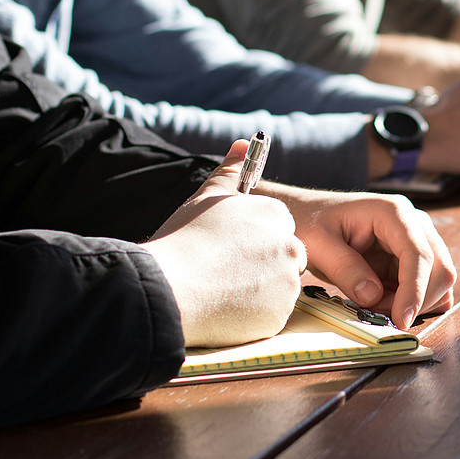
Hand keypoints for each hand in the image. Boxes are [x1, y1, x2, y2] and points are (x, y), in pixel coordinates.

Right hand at [142, 140, 306, 346]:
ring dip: (259, 290)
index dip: (254, 240)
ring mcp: (287, 283)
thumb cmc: (184, 240)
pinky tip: (225, 308)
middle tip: (226, 272)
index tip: (232, 249)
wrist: (169, 288)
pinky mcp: (280, 315)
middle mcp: (290, 246)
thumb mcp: (206, 197)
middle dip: (262, 265)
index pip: (278, 228)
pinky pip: (271, 314)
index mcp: (275, 215)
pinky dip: (254, 314)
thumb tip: (243, 143)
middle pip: (285, 257)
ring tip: (221, 289)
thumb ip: (230, 171)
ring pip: (279, 287)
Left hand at [259, 184, 456, 328]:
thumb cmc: (311, 222)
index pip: (418, 254)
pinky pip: (429, 286)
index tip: (400, 320)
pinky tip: (386, 302)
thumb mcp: (318, 244)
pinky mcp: (412, 258)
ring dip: (414, 303)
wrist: (308, 215)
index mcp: (393, 212)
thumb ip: (345, 269)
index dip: (414, 290)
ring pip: (439, 280)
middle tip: (378, 314)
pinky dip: (414, 302)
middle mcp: (414, 223)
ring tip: (375, 305)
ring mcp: (417, 239)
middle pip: (439, 268)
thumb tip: (373, 296)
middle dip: (415, 300)